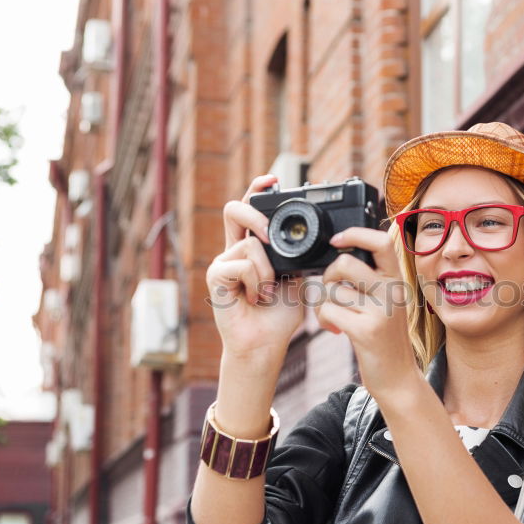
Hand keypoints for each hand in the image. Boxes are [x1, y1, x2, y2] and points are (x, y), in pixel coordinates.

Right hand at [206, 175, 304, 357]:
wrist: (266, 343)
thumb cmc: (279, 315)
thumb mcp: (295, 277)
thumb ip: (294, 255)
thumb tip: (307, 236)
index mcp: (252, 248)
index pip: (250, 210)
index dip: (257, 190)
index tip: (274, 179)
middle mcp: (234, 251)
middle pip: (235, 210)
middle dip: (257, 215)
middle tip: (272, 236)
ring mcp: (222, 262)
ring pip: (250, 245)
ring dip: (267, 271)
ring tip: (267, 293)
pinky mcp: (216, 276)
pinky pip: (243, 265)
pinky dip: (257, 282)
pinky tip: (256, 298)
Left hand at [316, 227, 424, 406]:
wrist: (398, 379)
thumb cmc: (385, 338)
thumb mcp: (386, 303)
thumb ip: (371, 280)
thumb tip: (340, 254)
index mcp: (397, 280)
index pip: (380, 241)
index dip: (354, 234)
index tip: (336, 241)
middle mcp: (393, 291)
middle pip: (344, 263)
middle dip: (327, 277)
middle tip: (331, 295)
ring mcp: (381, 311)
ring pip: (332, 290)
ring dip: (322, 304)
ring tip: (332, 318)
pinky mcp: (367, 330)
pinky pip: (329, 311)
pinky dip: (323, 320)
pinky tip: (334, 330)